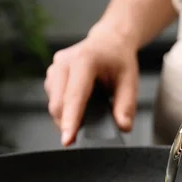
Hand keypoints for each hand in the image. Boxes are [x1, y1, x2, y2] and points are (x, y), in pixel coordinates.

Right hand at [44, 26, 138, 145]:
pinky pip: (52, 99)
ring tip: (88, 109)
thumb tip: (123, 127)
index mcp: (85, 60)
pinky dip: (64, 108)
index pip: (75, 96)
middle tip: (87, 131)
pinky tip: (79, 103)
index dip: (71, 121)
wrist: (109, 41)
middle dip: (68, 123)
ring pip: (53, 104)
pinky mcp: (51, 74)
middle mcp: (64, 62)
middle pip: (58, 104)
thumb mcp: (130, 82)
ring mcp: (55, 67)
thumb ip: (126, 106)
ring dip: (66, 116)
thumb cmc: (119, 60)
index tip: (67, 140)